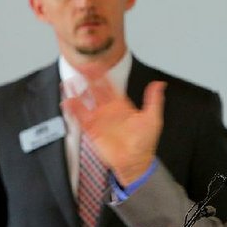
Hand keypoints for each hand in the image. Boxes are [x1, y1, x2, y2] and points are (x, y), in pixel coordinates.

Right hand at [62, 63, 165, 185]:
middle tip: (80, 67)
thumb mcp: (152, 118)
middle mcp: (109, 110)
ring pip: (85, 101)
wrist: (135, 161)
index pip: (110, 87)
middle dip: (88, 80)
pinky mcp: (92, 130)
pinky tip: (67, 101)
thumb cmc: (145, 143)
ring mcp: (99, 119)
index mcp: (122, 105)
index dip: (103, 76)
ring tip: (69, 81)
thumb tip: (159, 84)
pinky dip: (73, 109)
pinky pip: (81, 117)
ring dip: (77, 92)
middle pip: (95, 91)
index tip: (96, 65)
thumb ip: (154, 100)